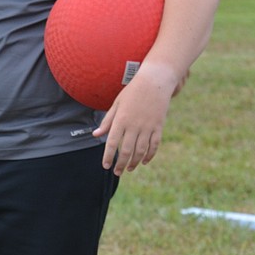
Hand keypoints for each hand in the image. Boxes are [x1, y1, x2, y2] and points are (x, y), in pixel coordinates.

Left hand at [93, 60, 178, 175]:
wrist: (155, 81)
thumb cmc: (133, 92)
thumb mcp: (117, 104)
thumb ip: (107, 121)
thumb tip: (96, 135)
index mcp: (121, 119)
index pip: (112, 143)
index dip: (108, 157)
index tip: (106, 166)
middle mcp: (134, 125)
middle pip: (126, 151)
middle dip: (120, 164)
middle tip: (117, 173)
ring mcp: (147, 127)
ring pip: (140, 151)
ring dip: (134, 162)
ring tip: (129, 169)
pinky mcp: (158, 127)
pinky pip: (154, 145)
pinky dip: (149, 155)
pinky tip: (144, 161)